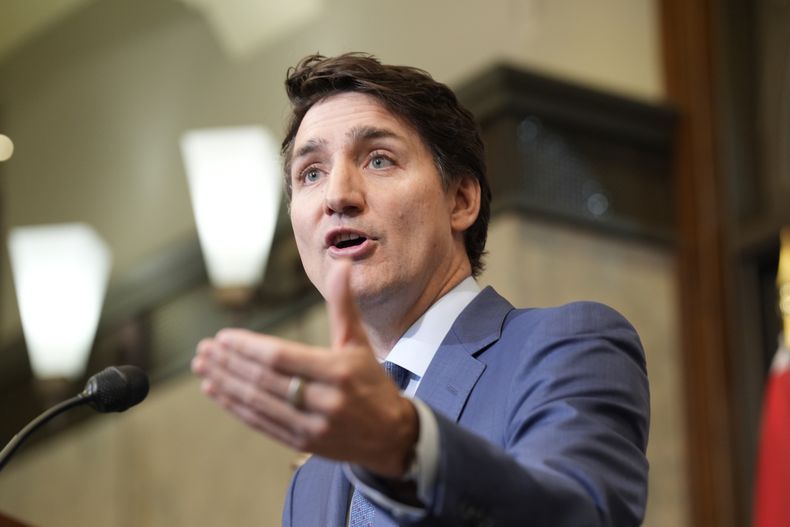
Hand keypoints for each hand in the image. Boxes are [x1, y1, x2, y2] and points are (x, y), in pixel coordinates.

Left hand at [191, 260, 417, 476]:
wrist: (391, 435)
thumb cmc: (371, 382)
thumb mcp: (359, 343)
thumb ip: (343, 305)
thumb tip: (342, 264)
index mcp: (338, 371)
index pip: (281, 357)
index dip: (248, 347)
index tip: (223, 336)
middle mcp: (325, 400)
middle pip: (264, 379)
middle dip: (228, 363)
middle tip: (203, 349)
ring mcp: (312, 425)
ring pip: (257, 402)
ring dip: (224, 383)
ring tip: (202, 367)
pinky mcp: (302, 442)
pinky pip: (260, 422)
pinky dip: (234, 406)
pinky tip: (215, 391)